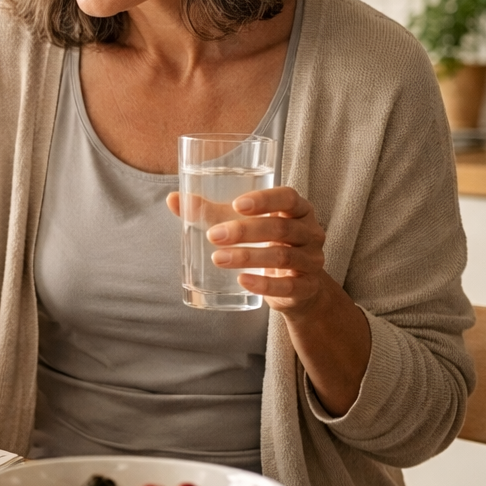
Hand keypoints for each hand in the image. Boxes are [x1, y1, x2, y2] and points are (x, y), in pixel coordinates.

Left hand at [168, 186, 370, 414]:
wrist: (297, 286)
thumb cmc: (266, 242)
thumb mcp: (242, 224)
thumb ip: (210, 212)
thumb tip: (173, 199)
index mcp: (297, 209)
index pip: (288, 198)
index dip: (265, 199)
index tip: (237, 204)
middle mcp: (310, 233)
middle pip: (281, 227)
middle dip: (245, 231)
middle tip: (213, 235)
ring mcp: (312, 261)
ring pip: (283, 256)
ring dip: (248, 257)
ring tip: (217, 259)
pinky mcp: (307, 288)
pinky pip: (288, 286)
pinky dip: (264, 284)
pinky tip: (242, 281)